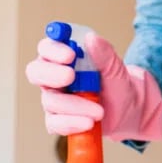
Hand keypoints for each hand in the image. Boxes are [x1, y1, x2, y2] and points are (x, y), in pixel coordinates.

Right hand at [25, 31, 161, 140]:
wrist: (126, 110)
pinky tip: (88, 123)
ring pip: (50, 101)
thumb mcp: (114, 67)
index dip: (53, 50)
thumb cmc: (115, 84)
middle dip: (52, 74)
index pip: (46, 48)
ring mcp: (53, 99)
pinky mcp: (58, 120)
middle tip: (70, 76)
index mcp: (62, 58)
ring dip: (75, 105)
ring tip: (99, 111)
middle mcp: (52, 77)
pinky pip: (55, 123)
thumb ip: (104, 53)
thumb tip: (92, 39)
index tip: (70, 55)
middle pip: (35, 72)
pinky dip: (72, 123)